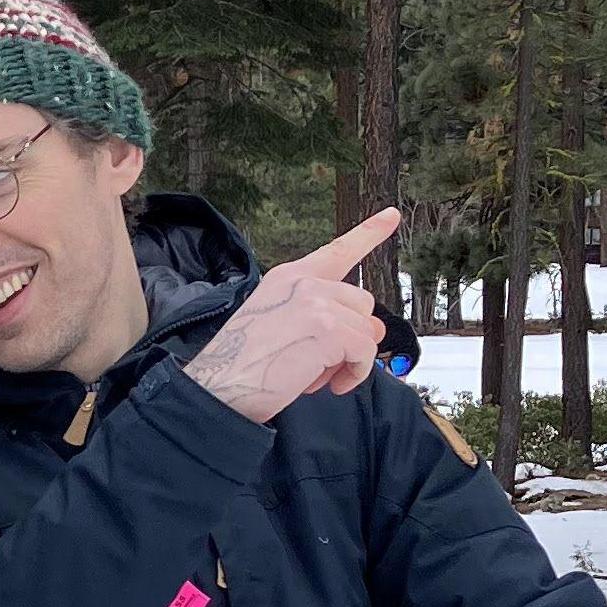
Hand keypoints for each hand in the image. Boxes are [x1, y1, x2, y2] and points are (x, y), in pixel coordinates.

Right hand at [185, 208, 402, 424]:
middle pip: (361, 302)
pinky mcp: (328, 330)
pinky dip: (355, 374)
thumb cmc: (238, 367)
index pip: (337, 251)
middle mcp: (303, 283)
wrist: (215, 389)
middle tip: (322, 363)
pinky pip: (365, 352)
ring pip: (365, 330)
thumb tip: (372, 330)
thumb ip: (323, 319)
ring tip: (319, 376)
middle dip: (351, 336)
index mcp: (288, 278)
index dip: (368, 233)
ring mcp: (316, 303)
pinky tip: (332, 385)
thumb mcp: (276, 327)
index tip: (390, 216)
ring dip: (349, 359)